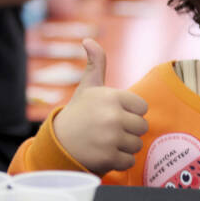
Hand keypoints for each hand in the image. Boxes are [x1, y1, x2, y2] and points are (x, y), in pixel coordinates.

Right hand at [53, 39, 148, 174]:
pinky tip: (104, 154)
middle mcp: (113, 116)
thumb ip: (95, 63)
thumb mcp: (87, 87)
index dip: (130, 113)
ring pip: (137, 144)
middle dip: (129, 130)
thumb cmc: (77, 114)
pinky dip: (119, 161)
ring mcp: (111, 138)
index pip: (142, 107)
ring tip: (106, 142)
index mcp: (112, 96)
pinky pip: (129, 160)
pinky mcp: (109, 158)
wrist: (57, 143)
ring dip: (124, 146)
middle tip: (109, 131)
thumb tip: (88, 40)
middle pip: (142, 127)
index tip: (114, 115)